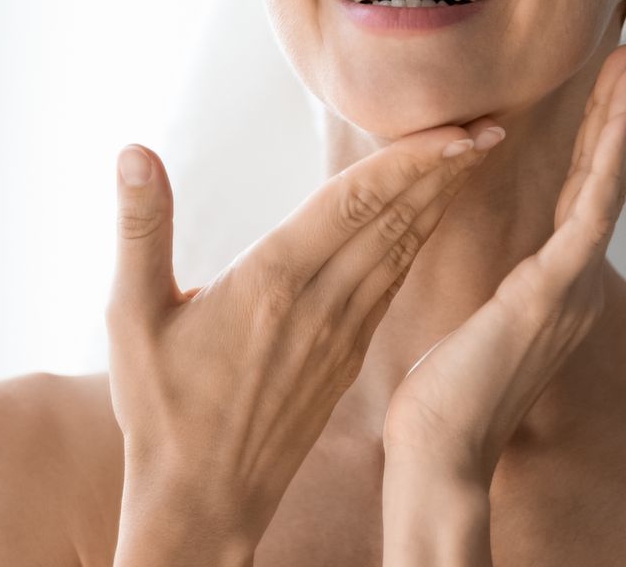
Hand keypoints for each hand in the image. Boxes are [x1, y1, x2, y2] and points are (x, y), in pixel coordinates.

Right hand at [105, 114, 506, 563]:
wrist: (202, 501)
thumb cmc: (161, 408)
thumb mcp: (131, 315)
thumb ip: (140, 228)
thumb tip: (134, 151)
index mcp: (274, 282)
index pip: (356, 203)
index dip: (412, 159)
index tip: (460, 127)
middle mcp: (321, 304)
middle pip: (395, 219)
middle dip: (446, 168)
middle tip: (493, 123)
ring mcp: (341, 335)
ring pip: (402, 251)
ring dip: (440, 200)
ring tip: (474, 155)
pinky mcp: (346, 358)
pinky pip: (392, 284)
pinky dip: (418, 241)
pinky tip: (430, 218)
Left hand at [381, 43, 625, 485]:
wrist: (441, 449)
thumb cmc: (446, 400)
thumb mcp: (476, 330)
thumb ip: (499, 297)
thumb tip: (497, 279)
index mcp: (556, 289)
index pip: (582, 201)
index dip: (596, 145)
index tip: (606, 94)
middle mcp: (577, 285)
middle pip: (605, 183)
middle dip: (619, 118)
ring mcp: (572, 287)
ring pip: (608, 186)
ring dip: (622, 122)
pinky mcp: (553, 290)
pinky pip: (591, 213)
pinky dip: (608, 162)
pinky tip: (618, 120)